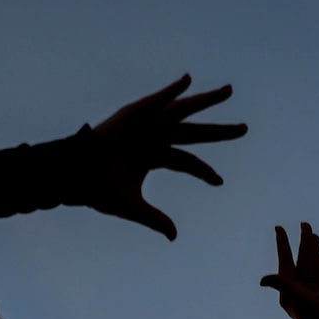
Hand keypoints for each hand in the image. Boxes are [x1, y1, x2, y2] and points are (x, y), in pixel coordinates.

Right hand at [69, 74, 246, 240]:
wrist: (74, 175)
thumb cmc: (97, 189)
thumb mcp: (132, 206)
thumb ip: (154, 219)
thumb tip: (174, 237)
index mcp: (154, 156)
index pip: (187, 161)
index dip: (204, 171)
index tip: (219, 182)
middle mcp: (154, 137)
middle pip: (193, 132)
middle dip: (219, 131)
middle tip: (244, 129)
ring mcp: (145, 124)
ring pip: (182, 111)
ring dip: (204, 100)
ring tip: (229, 92)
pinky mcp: (132, 114)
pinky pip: (156, 100)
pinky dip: (171, 91)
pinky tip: (189, 81)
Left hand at [258, 222, 318, 318]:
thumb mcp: (300, 299)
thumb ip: (284, 285)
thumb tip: (264, 279)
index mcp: (290, 294)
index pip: (285, 263)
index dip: (282, 245)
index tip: (279, 228)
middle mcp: (300, 296)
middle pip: (301, 264)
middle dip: (302, 244)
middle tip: (304, 224)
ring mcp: (315, 301)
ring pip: (313, 270)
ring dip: (314, 253)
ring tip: (314, 237)